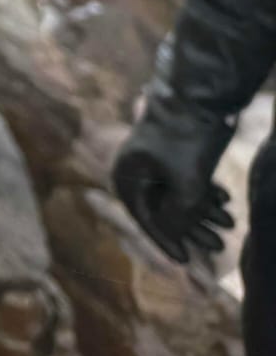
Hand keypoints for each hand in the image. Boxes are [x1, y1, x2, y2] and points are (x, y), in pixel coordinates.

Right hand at [111, 99, 235, 263]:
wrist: (197, 95)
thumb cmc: (185, 140)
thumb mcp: (186, 186)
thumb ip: (177, 217)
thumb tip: (173, 234)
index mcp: (125, 175)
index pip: (144, 219)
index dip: (167, 241)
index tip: (187, 260)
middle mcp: (134, 168)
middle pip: (163, 208)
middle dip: (194, 228)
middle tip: (219, 246)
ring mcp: (152, 158)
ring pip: (178, 194)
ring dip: (204, 211)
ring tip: (230, 224)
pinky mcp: (169, 150)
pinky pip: (184, 179)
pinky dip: (203, 192)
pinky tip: (225, 202)